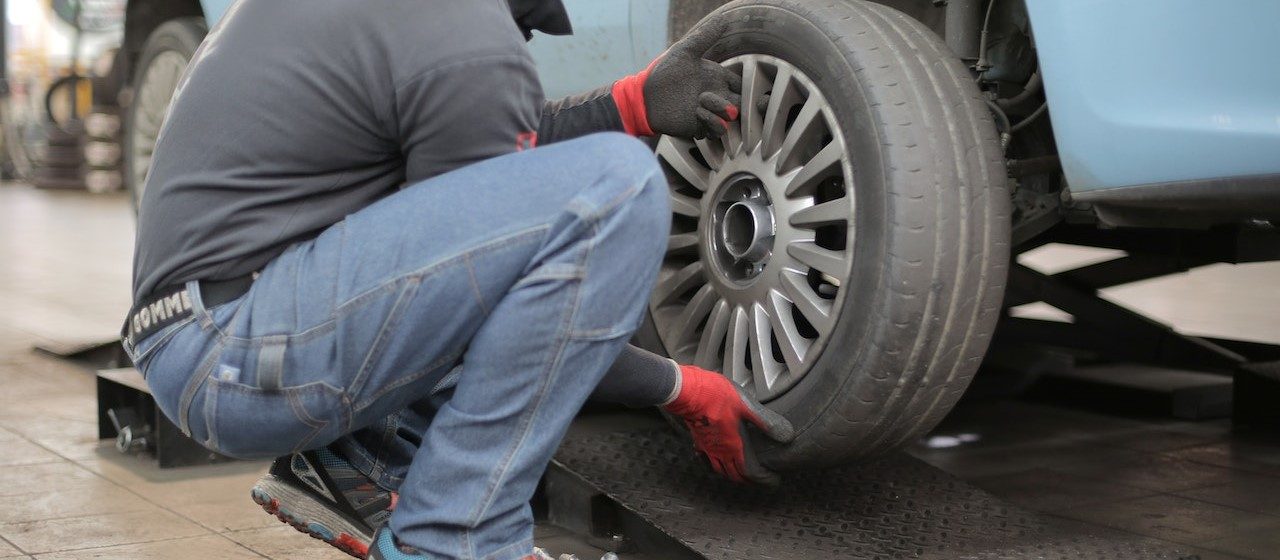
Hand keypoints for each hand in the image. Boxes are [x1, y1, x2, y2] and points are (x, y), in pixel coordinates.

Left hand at [612, 20, 741, 138]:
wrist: (645, 96)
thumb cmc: (664, 72)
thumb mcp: (684, 52)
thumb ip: (704, 38)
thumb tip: (723, 20)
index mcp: (717, 79)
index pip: (741, 85)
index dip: (744, 86)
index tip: (734, 83)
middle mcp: (717, 97)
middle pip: (741, 103)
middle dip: (740, 102)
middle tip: (724, 96)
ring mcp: (709, 113)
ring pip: (731, 118)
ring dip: (721, 110)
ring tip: (702, 100)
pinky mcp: (700, 127)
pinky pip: (717, 130)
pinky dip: (712, 121)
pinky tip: (698, 112)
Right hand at [663, 365, 794, 483]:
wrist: (688, 392)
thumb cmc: (716, 396)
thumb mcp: (747, 406)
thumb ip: (766, 422)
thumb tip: (787, 436)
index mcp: (734, 446)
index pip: (750, 473)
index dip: (764, 480)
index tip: (773, 482)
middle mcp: (720, 452)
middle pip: (735, 475)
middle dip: (749, 481)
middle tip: (759, 481)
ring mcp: (707, 447)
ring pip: (720, 470)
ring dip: (732, 475)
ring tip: (740, 474)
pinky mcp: (698, 440)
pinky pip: (706, 459)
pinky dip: (713, 464)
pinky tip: (714, 459)